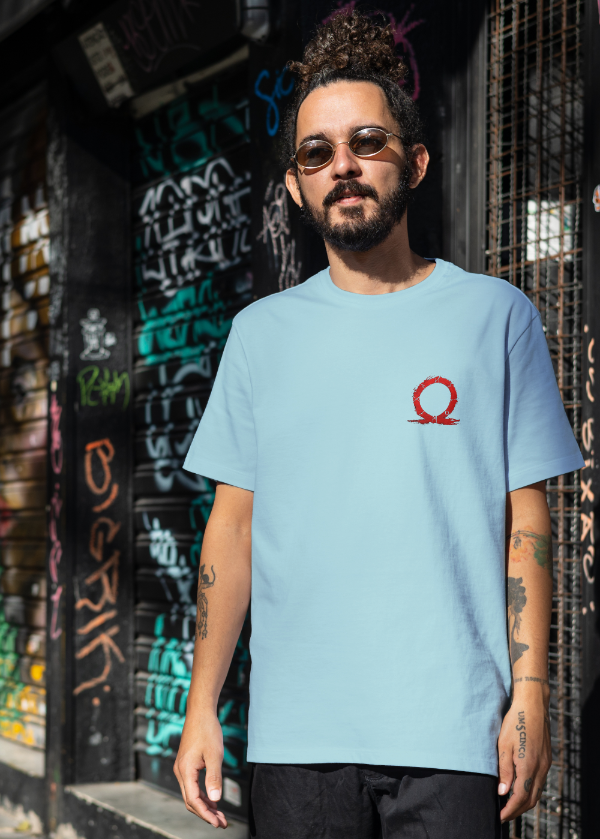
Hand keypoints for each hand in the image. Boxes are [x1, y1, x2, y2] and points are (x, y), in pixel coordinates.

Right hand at [173, 711, 227, 828]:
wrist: (200, 711)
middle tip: (222, 823)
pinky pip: (192, 786)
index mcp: (185, 771)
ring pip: (191, 794)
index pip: (194, 800)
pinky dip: (202, 795)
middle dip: (206, 814)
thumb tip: (216, 800)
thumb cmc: (208, 730)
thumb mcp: (214, 754)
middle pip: (190, 801)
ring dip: (205, 806)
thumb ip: (214, 778)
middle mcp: (180, 771)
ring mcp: (182, 768)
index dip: (206, 814)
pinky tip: (213, 800)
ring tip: (220, 815)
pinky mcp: (186, 764)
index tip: (218, 823)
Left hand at [497, 683, 551, 821]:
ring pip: (537, 792)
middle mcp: (540, 769)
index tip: (499, 816)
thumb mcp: (503, 745)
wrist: (532, 706)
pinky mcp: (546, 759)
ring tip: (509, 805)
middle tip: (503, 814)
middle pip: (531, 799)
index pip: (520, 798)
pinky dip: (530, 791)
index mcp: (528, 767)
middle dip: (517, 810)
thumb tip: (503, 792)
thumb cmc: (514, 722)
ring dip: (524, 802)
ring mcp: (545, 764)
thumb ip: (504, 770)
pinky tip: (520, 788)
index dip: (509, 810)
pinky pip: (540, 782)